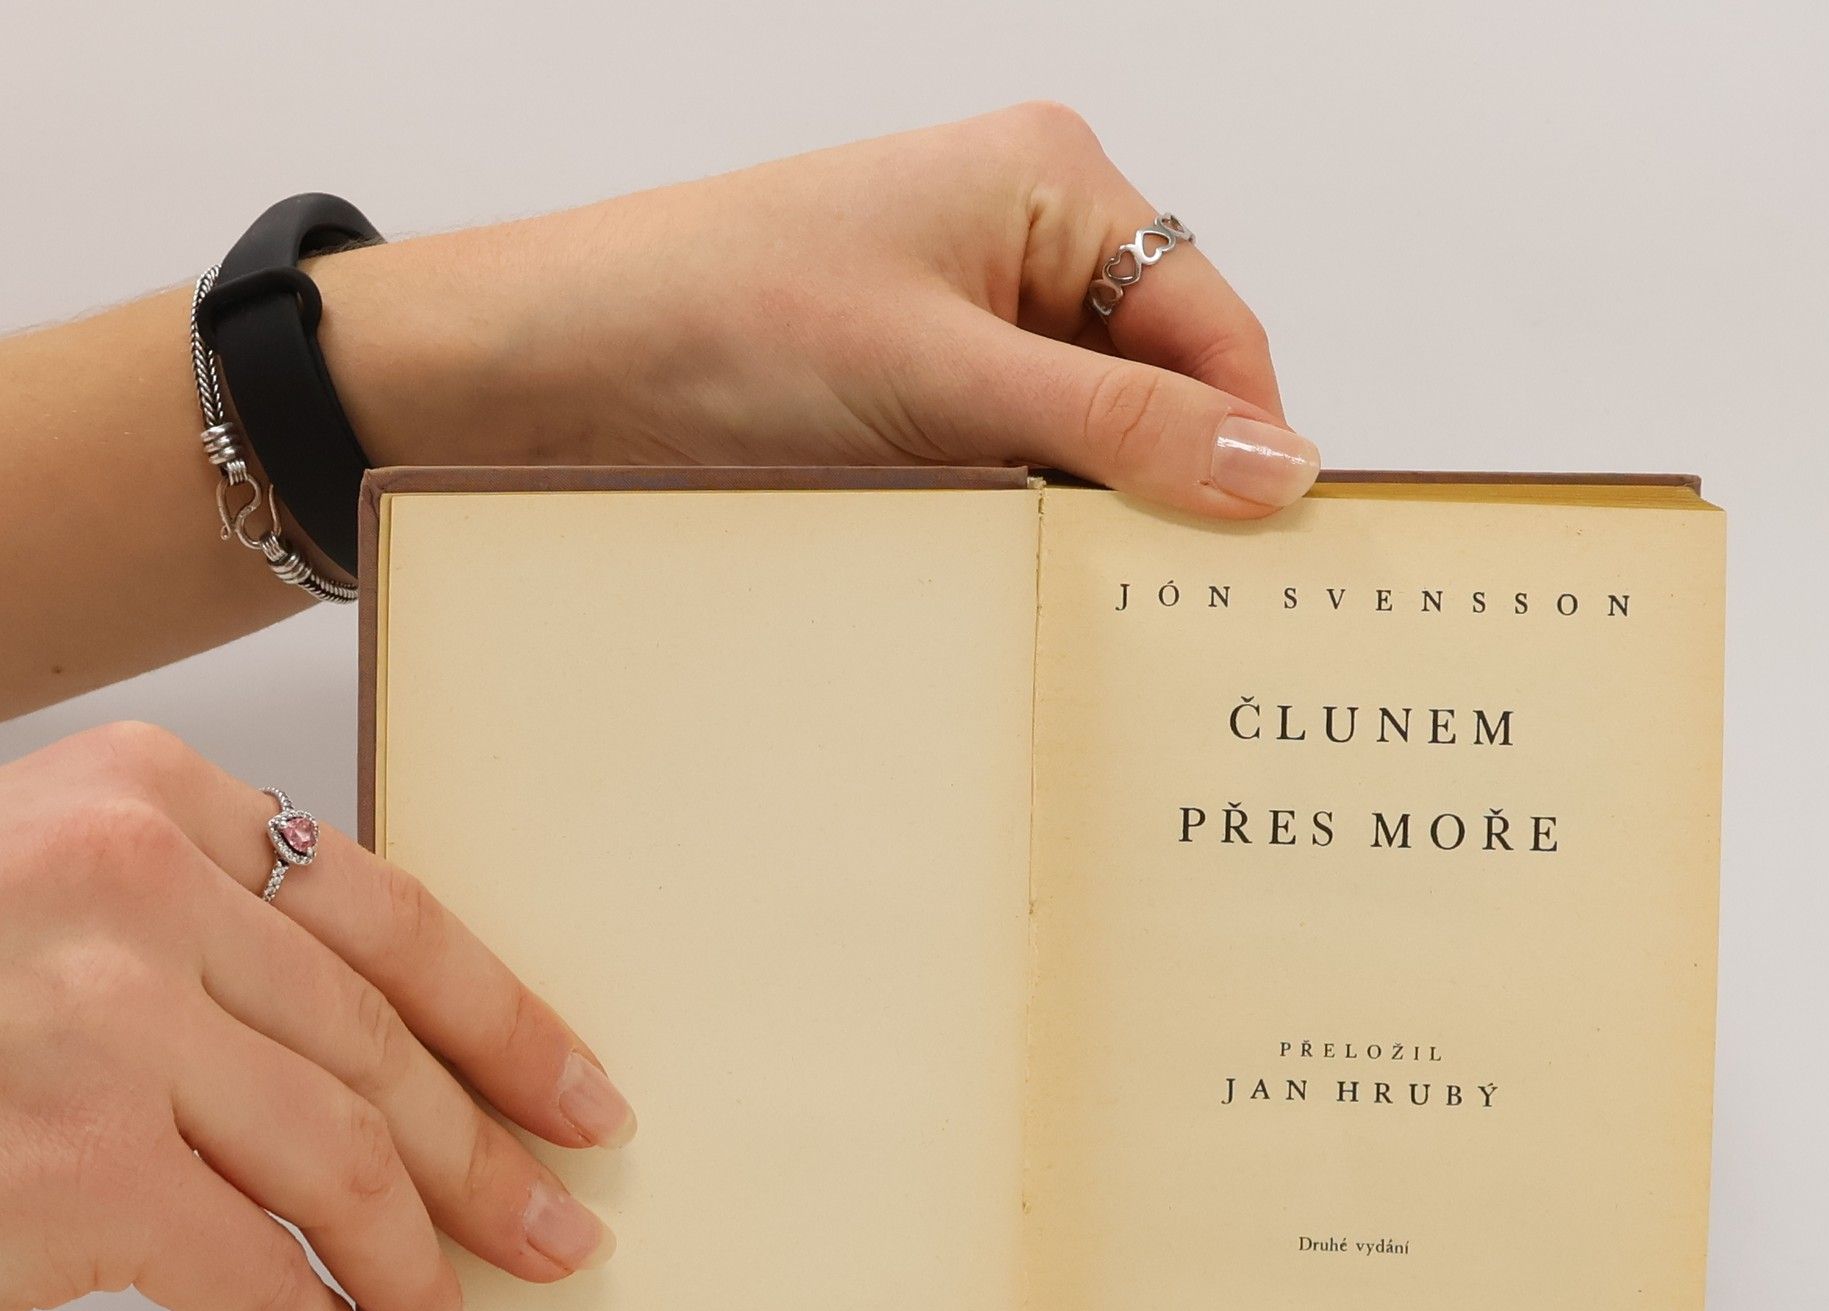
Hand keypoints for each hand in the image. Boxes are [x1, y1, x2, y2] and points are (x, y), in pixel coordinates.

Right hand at [0, 723, 630, 1310]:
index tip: (580, 1098)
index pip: (393, 922)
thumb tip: (385, 1071)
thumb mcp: (49, 889)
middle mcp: (132, 889)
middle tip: (557, 1234)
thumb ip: (204, 937)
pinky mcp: (70, 1166)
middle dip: (489, 1162)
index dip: (507, 1026)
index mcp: (150, 797)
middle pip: (381, 1050)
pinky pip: (252, 1267)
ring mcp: (99, 1024)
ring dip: (423, 1269)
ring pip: (343, 1161)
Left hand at [314, 101, 1318, 516]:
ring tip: (1095, 607)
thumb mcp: (946, 377)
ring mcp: (968, 333)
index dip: (1246, 436)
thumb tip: (1272, 467)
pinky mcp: (918, 407)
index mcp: (1050, 184)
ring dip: (1090, 520)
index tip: (1271, 553)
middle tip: (1186, 607)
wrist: (554, 372)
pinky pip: (1019, 476)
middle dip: (1170, 488)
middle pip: (1159, 388)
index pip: (1211, 323)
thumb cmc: (721, 319)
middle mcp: (1022, 249)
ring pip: (1089, 445)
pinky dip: (1029, 532)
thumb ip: (1116, 426)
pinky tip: (1024, 589)